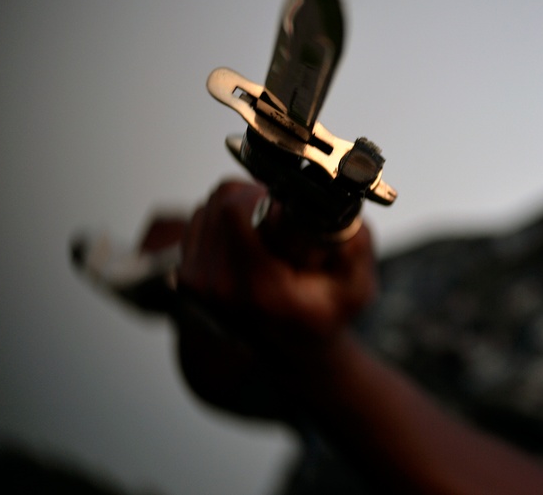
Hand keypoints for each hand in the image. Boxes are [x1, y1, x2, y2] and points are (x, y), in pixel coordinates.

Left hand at [173, 179, 377, 418]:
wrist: (291, 347)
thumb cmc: (324, 313)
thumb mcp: (357, 286)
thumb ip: (353, 246)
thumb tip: (336, 208)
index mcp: (260, 288)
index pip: (233, 211)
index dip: (263, 195)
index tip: (284, 209)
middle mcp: (219, 287)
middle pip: (221, 202)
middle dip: (254, 197)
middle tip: (280, 219)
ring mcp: (197, 283)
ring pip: (209, 207)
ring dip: (239, 207)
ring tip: (266, 232)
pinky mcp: (185, 276)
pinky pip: (200, 221)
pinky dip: (224, 220)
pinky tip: (248, 240)